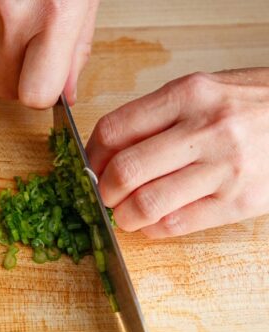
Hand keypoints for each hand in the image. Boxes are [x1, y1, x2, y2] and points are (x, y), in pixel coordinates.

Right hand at [0, 0, 97, 107]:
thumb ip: (76, 47)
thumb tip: (65, 92)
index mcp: (55, 13)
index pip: (36, 94)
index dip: (42, 94)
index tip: (48, 83)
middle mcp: (11, 15)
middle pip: (5, 87)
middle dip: (19, 75)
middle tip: (34, 46)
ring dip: (2, 41)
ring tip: (18, 5)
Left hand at [86, 68, 268, 237]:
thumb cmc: (255, 105)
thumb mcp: (206, 91)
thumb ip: (159, 115)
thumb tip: (107, 150)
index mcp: (188, 94)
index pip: (115, 130)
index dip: (92, 156)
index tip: (89, 167)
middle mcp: (204, 129)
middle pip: (125, 171)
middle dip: (103, 191)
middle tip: (103, 196)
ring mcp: (224, 167)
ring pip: (146, 203)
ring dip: (124, 216)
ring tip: (125, 215)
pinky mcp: (240, 200)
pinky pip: (178, 224)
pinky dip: (154, 229)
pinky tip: (152, 224)